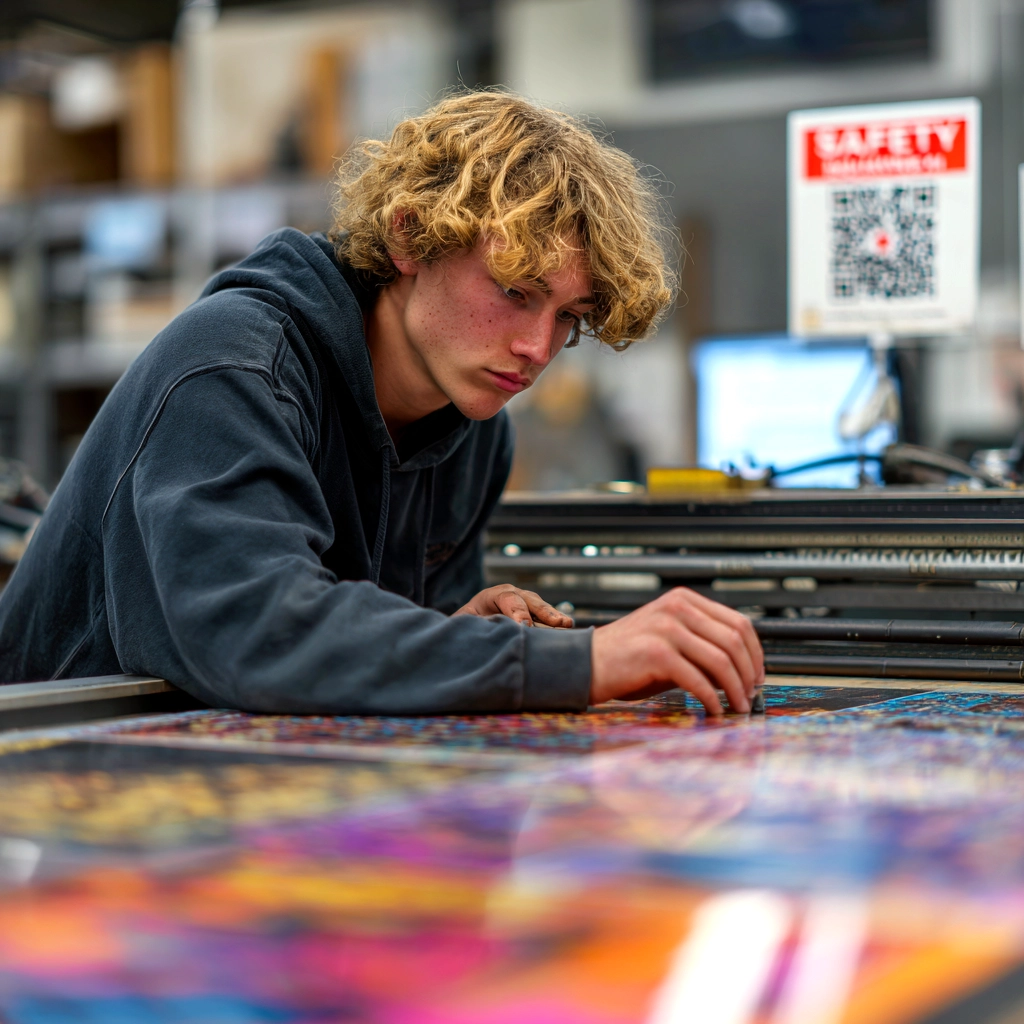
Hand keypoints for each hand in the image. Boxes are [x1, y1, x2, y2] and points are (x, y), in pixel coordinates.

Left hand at [453, 585, 573, 627]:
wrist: (469, 628)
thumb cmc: (465, 625)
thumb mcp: (464, 623)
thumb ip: (474, 624)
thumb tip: (487, 630)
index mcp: (493, 595)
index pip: (508, 598)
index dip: (517, 611)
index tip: (524, 627)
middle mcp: (512, 595)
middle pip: (529, 600)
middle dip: (543, 612)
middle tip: (556, 624)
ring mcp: (525, 604)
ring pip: (541, 608)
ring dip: (554, 617)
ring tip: (567, 625)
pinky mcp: (533, 616)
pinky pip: (546, 619)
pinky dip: (556, 624)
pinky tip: (569, 630)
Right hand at [590, 587, 763, 714]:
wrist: (584, 664)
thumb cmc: (628, 659)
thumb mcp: (669, 641)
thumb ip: (701, 646)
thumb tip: (743, 671)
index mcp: (683, 600)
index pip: (738, 622)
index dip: (755, 652)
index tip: (758, 675)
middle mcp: (676, 607)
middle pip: (734, 640)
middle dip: (750, 673)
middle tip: (752, 695)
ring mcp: (666, 628)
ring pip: (721, 660)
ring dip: (736, 689)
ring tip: (739, 707)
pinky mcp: (656, 653)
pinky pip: (698, 679)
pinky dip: (712, 699)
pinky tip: (714, 710)